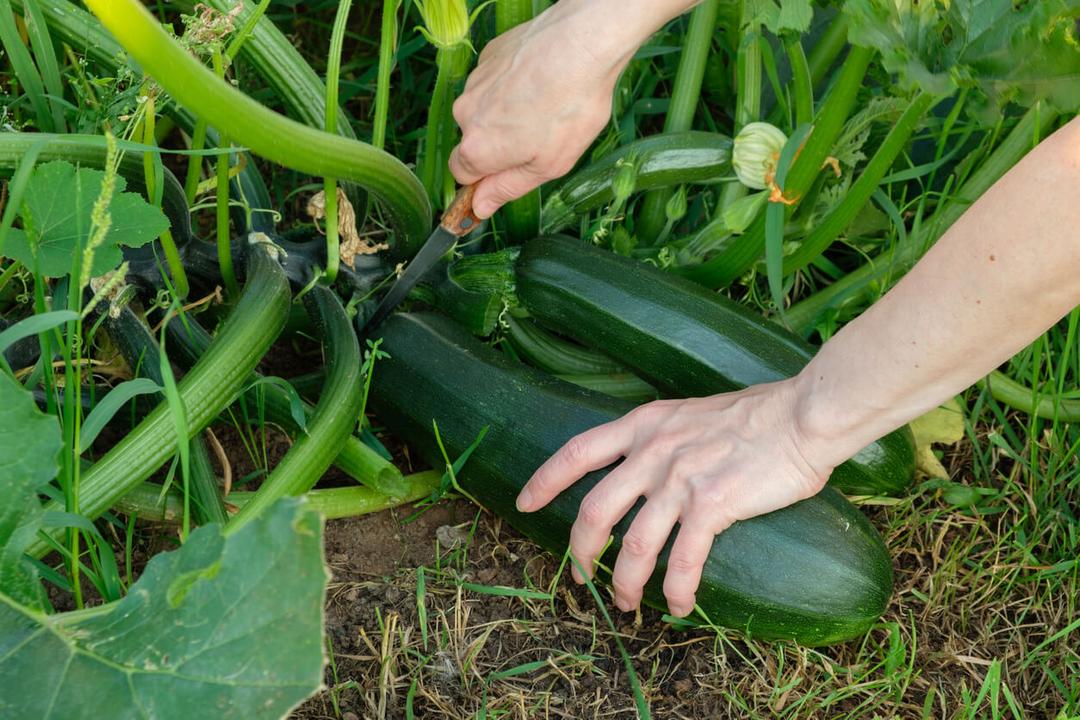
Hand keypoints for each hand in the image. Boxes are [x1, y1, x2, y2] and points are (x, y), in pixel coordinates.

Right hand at [448, 3, 635, 217]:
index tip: (510, 173)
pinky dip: (512, 87)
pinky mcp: (488, 57)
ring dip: (508, 114)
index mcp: (477, 149)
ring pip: (484, 109)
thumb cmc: (569, 109)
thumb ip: (507, 188)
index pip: (462, 175)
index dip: (486, 178)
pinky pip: (494, 82)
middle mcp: (465, 114)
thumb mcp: (547, 165)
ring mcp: (475, 82)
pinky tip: (542, 82)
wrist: (580, 43)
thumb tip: (478, 208)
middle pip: (474, 140)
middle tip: (541, 137)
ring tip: (546, 105)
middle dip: (500, 144)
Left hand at [515, 380, 833, 616]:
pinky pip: (683, 559)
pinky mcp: (712, 504)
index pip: (577, 452)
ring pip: (633, 543)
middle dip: (580, 551)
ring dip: (624, 581)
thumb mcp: (692, 412)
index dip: (545, 481)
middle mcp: (653, 451)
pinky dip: (676, 589)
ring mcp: (679, 478)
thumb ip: (665, 437)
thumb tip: (652, 464)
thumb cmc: (758, 414)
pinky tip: (678, 606)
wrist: (803, 415)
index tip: (524, 504)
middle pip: (594, 510)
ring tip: (626, 603)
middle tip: (580, 576)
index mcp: (645, 424)